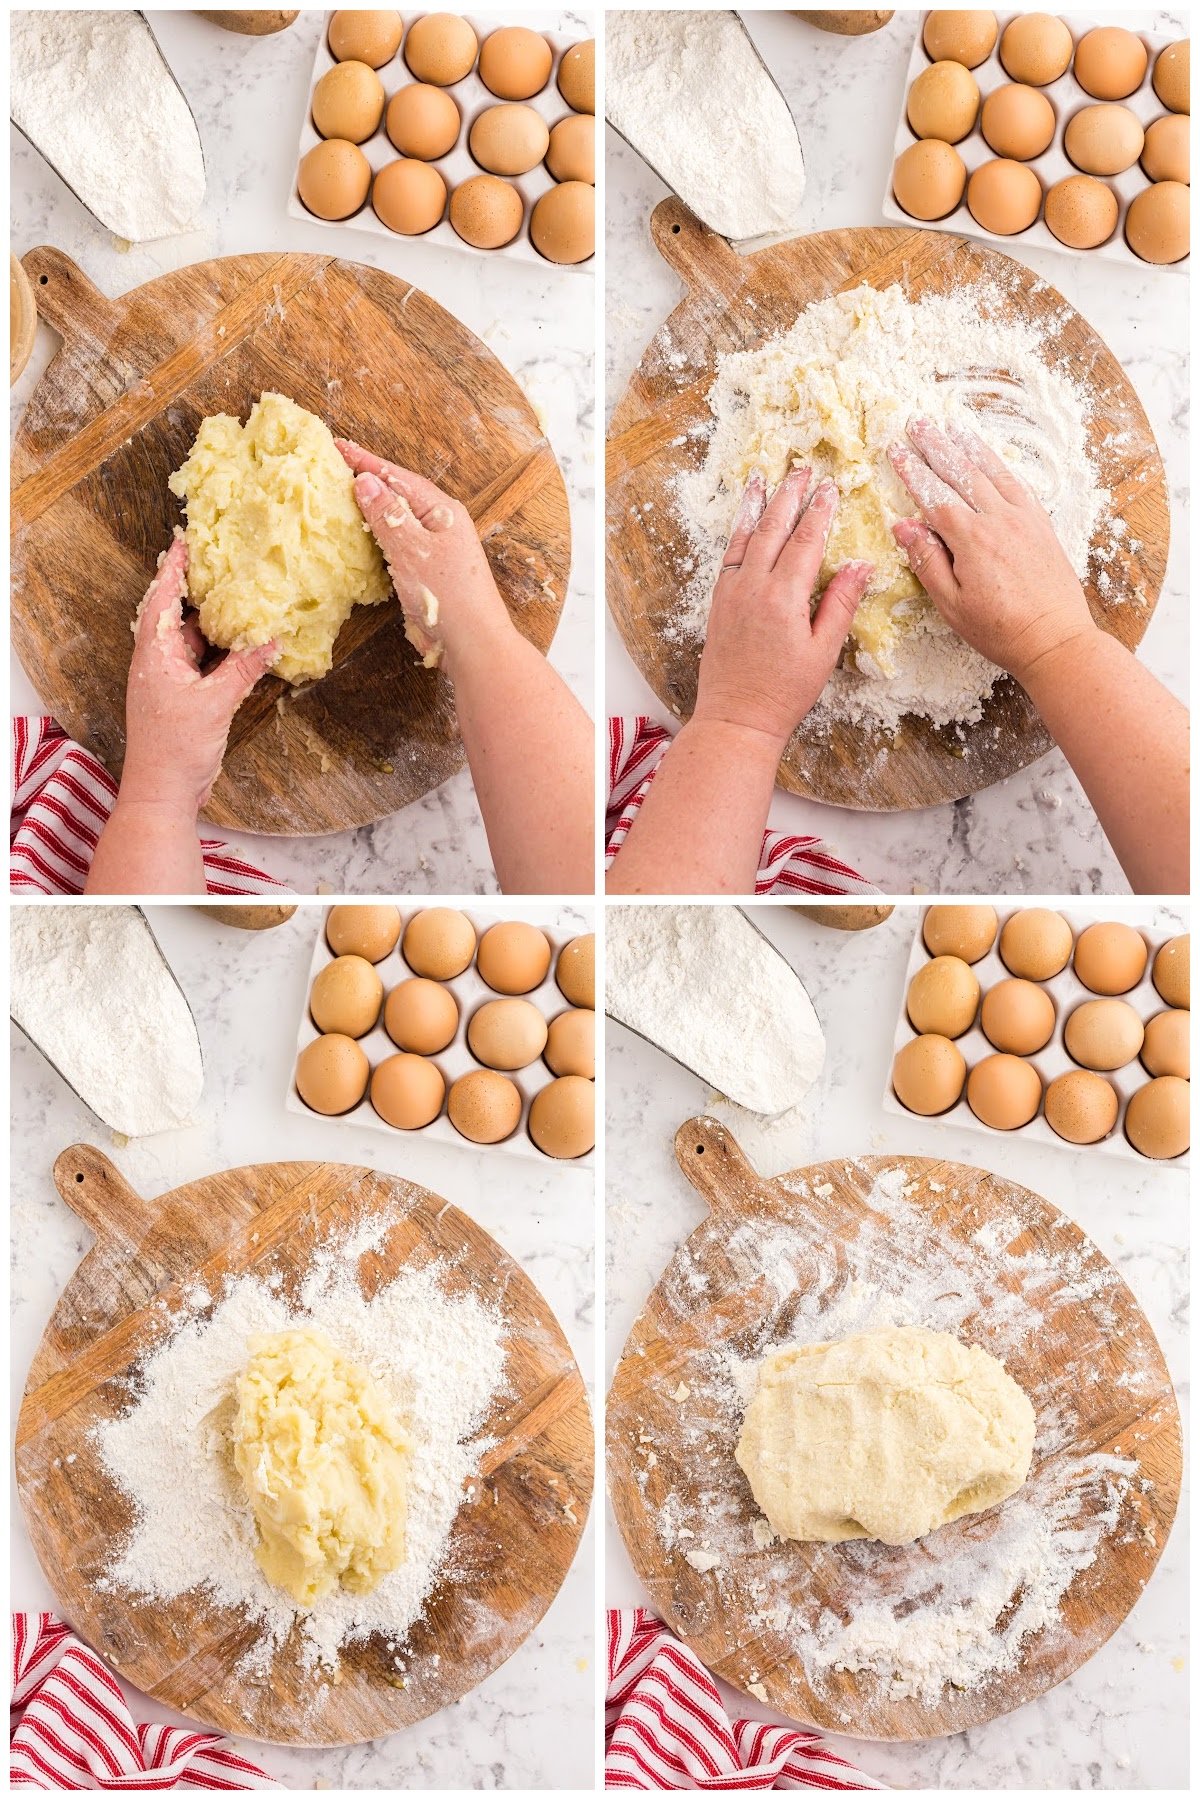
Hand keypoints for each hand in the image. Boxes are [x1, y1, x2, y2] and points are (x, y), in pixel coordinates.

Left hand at [122, 534, 277, 813]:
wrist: (161, 793)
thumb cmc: (175, 749)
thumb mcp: (215, 704)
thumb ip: (243, 669)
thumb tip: (271, 640)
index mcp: (155, 654)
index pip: (163, 598)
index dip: (175, 568)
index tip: (185, 539)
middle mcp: (157, 661)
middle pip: (176, 613)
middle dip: (196, 587)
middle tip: (219, 561)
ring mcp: (169, 680)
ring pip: (191, 639)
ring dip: (212, 620)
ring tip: (236, 595)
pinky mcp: (182, 698)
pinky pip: (202, 663)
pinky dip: (220, 650)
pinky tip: (242, 643)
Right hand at [336, 439, 511, 674]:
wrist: (474, 644)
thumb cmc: (449, 595)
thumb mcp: (413, 549)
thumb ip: (388, 515)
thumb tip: (364, 481)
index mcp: (442, 511)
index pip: (397, 477)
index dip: (366, 462)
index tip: (336, 445)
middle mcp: (440, 525)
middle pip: (398, 494)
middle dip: (368, 479)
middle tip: (335, 464)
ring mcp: (434, 549)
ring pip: (397, 520)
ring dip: (371, 508)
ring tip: (342, 495)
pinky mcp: (426, 572)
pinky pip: (397, 544)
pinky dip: (376, 537)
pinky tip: (360, 537)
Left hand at [693, 467, 872, 745]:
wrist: (736, 717)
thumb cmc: (783, 692)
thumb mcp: (823, 652)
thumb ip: (840, 604)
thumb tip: (859, 565)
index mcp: (784, 597)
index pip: (806, 541)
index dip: (820, 511)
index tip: (830, 487)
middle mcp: (753, 587)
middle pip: (774, 528)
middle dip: (789, 496)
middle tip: (802, 471)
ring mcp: (731, 593)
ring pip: (745, 537)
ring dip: (758, 505)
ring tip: (764, 479)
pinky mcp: (717, 603)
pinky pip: (729, 556)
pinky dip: (739, 533)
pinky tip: (745, 523)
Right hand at [889, 416, 1097, 685]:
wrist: (1055, 638)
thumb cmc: (1000, 630)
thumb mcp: (952, 606)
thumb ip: (928, 563)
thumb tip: (904, 527)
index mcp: (972, 539)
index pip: (934, 495)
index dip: (913, 471)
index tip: (896, 451)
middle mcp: (999, 519)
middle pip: (961, 472)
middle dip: (936, 446)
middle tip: (918, 423)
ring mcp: (1023, 517)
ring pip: (991, 471)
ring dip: (967, 446)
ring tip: (949, 426)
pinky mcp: (1040, 523)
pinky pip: (1016, 483)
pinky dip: (998, 464)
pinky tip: (988, 456)